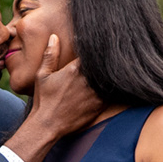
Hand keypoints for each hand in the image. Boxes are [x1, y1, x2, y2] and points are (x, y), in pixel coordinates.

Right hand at [8, 35, 105, 161]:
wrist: (48, 125)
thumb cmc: (44, 100)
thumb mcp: (42, 75)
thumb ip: (50, 55)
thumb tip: (54, 37)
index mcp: (75, 69)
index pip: (91, 53)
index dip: (97, 48)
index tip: (102, 44)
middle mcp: (87, 80)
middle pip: (103, 65)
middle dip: (106, 60)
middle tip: (116, 54)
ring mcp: (95, 94)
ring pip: (110, 79)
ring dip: (112, 74)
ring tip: (119, 67)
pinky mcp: (100, 106)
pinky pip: (112, 94)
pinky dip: (113, 88)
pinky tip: (116, 84)